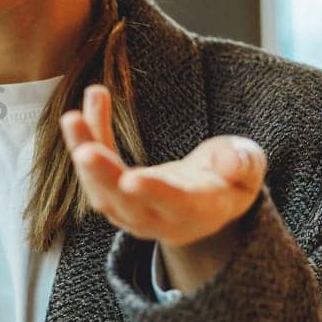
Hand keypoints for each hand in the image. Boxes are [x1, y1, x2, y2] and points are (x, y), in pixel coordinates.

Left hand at [62, 84, 265, 290]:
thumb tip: (234, 162)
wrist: (208, 199)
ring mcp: (132, 212)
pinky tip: (89, 103)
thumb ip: (244, 163)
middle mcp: (160, 219)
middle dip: (103, 176)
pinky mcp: (114, 196)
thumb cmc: (232, 178)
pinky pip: (95, 169)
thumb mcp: (249, 168)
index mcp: (199, 211)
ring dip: (83, 152)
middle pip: (126, 204)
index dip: (154, 193)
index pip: (174, 205)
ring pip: (99, 190)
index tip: (130, 180)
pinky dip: (88, 137)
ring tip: (72, 118)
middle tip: (84, 150)